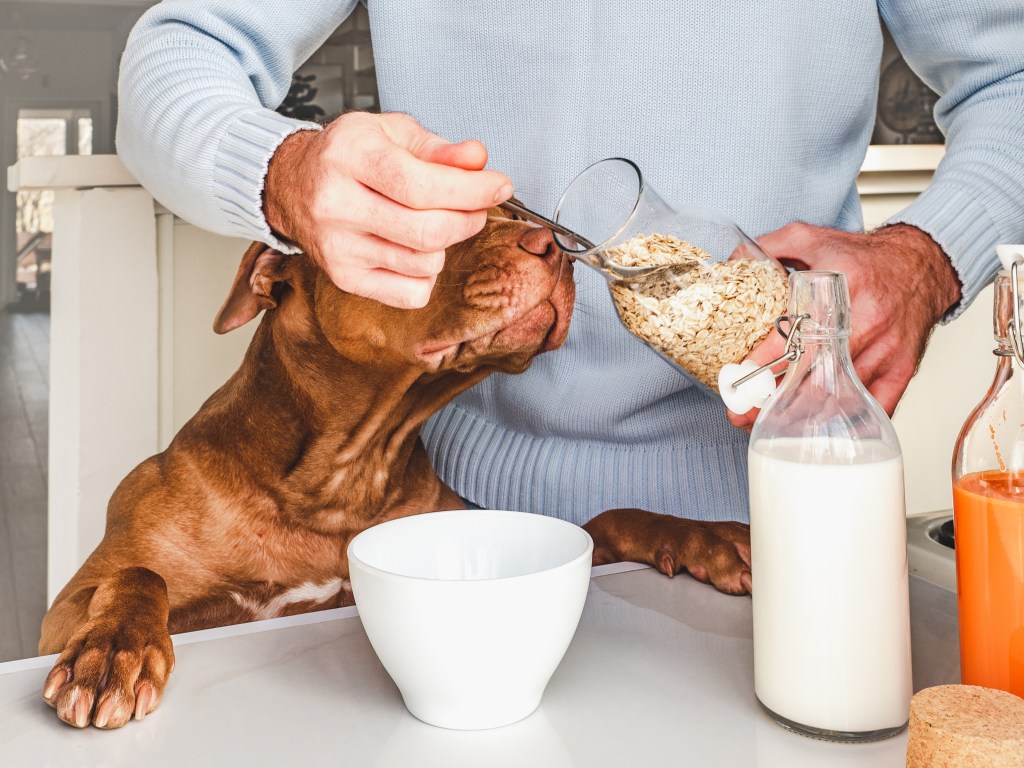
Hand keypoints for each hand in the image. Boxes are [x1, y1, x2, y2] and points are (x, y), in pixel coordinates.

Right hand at [263, 112, 513, 307]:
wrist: (292, 184)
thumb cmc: (347, 156)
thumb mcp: (390, 133)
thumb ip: (438, 148)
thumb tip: (477, 160)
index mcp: (349, 157)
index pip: (421, 185)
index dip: (471, 190)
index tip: (498, 186)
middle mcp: (337, 204)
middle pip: (427, 231)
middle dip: (468, 219)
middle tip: (475, 207)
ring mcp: (338, 247)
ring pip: (423, 263)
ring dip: (446, 246)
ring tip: (436, 223)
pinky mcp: (343, 278)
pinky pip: (409, 293)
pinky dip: (426, 276)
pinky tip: (416, 251)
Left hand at [727, 222, 961, 429]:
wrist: (922, 265)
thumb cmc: (866, 259)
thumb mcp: (815, 239)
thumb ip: (773, 245)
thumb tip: (735, 256)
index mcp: (839, 289)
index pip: (795, 336)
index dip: (764, 363)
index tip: (740, 379)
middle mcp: (864, 323)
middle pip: (814, 377)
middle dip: (773, 402)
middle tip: (741, 414)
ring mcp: (886, 351)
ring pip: (839, 398)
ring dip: (801, 418)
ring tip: (767, 424)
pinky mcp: (901, 370)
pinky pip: (873, 406)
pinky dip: (843, 422)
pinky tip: (815, 429)